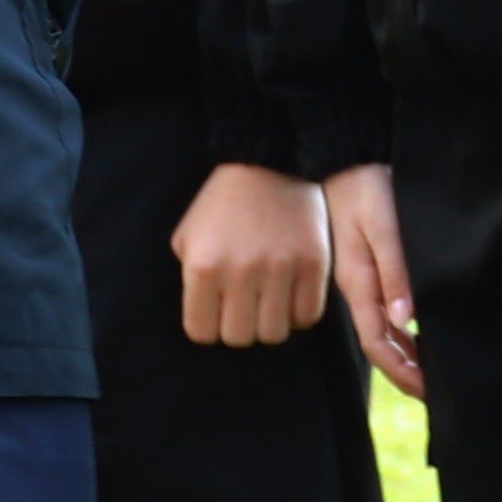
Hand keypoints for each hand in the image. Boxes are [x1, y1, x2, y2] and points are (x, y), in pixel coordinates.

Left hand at [173, 164, 331, 346]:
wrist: (268, 164)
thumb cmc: (222, 204)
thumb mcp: (188, 237)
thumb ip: (190, 280)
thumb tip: (205, 318)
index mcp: (203, 266)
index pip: (201, 332)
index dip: (208, 325)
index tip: (216, 312)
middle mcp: (240, 272)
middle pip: (239, 337)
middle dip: (239, 326)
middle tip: (244, 306)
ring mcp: (280, 269)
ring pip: (274, 334)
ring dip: (269, 322)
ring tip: (268, 301)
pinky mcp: (313, 265)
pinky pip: (307, 316)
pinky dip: (298, 313)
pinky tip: (291, 295)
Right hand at [325, 165, 420, 394]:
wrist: (347, 155)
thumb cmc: (367, 186)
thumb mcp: (383, 226)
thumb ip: (395, 271)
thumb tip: (406, 320)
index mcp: (357, 283)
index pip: (377, 343)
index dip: (401, 371)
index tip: (429, 390)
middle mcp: (357, 287)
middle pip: (379, 343)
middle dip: (405, 371)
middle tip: (439, 392)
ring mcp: (361, 278)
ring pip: (382, 330)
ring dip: (405, 353)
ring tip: (432, 371)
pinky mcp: (369, 266)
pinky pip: (383, 311)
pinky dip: (402, 330)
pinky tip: (419, 334)